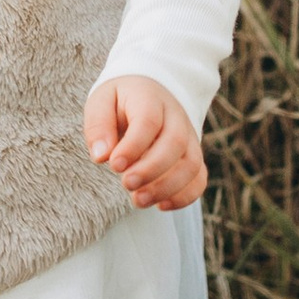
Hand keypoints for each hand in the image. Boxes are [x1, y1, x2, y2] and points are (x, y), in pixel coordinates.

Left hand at [84, 76, 206, 210]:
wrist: (149, 93)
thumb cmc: (120, 102)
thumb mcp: (101, 102)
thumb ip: (99, 126)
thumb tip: (101, 155)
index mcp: (150, 97)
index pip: (149, 120)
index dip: (134, 146)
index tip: (114, 165)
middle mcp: (175, 116)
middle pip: (175, 142)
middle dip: (151, 169)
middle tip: (126, 184)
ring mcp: (189, 136)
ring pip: (191, 164)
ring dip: (167, 187)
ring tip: (138, 200)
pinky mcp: (193, 156)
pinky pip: (199, 178)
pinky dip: (184, 196)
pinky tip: (160, 205)